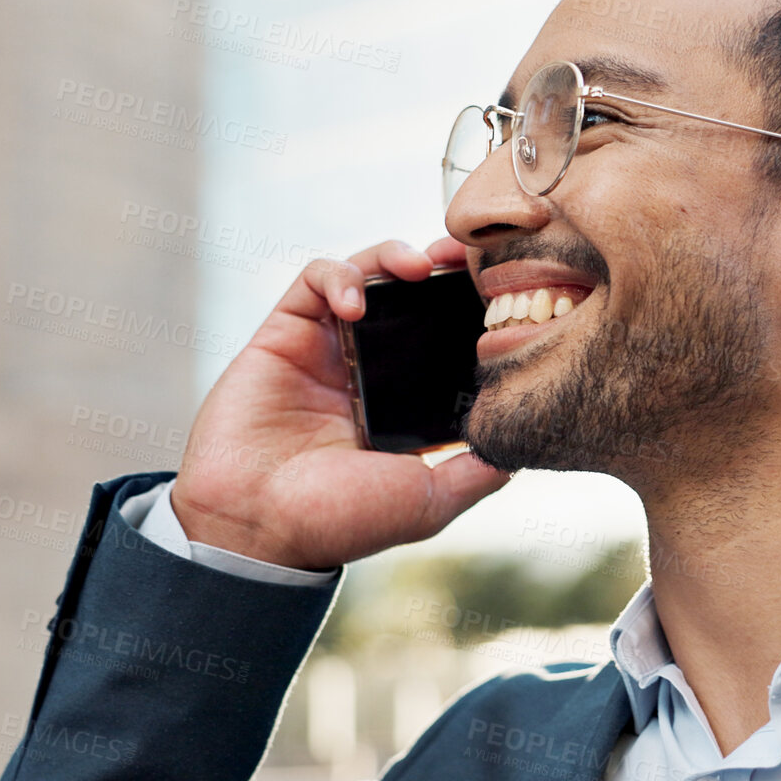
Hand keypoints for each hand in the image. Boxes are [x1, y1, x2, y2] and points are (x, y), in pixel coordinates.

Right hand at [169, 238, 509, 569]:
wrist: (257, 525)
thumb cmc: (339, 521)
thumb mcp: (429, 500)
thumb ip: (477, 470)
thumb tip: (523, 446)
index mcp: (404, 402)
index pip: (446, 338)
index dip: (472, 309)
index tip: (505, 291)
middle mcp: (369, 369)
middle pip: (412, 296)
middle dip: (444, 268)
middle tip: (472, 255)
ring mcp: (327, 348)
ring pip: (368, 275)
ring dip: (395, 257)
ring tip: (420, 267)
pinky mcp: (283, 333)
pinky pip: (315, 281)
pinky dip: (340, 275)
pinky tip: (356, 300)